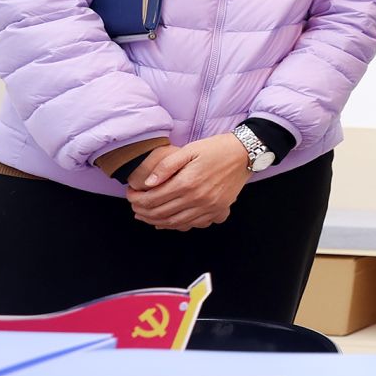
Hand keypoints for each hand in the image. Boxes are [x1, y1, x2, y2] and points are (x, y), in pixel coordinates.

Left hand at [129, 134, 249, 229]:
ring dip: (156, 221)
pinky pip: (193, 224)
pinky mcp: (218, 210)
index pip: (152, 199)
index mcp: (187, 182)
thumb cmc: (216, 149)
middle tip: (134, 205)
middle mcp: (198, 199)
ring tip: (146, 216)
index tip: (130, 193)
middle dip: (142, 212)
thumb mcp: (189, 150)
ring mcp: (209, 207)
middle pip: (161, 214)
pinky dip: (177, 226)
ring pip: (175, 223)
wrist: (245, 153)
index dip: (136, 199)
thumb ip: (166, 166)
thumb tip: (147, 183)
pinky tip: (168, 221)